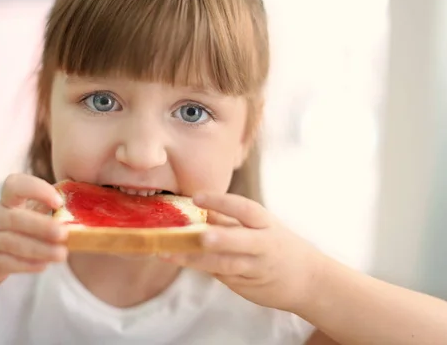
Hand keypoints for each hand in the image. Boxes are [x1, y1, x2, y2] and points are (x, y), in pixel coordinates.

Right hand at [0, 174, 67, 299]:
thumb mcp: (14, 220)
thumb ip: (38, 211)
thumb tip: (74, 203)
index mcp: (5, 204)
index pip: (15, 185)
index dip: (36, 188)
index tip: (58, 201)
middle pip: (16, 218)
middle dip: (41, 225)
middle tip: (64, 233)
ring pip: (13, 243)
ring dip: (40, 249)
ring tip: (62, 254)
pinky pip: (6, 263)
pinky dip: (26, 265)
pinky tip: (43, 266)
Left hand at [161, 193, 323, 312]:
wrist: (310, 280)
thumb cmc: (277, 246)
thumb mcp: (260, 227)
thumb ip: (230, 220)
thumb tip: (198, 209)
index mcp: (265, 224)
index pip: (245, 209)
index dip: (222, 202)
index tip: (198, 197)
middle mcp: (263, 245)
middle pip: (240, 240)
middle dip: (219, 238)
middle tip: (198, 234)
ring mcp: (255, 268)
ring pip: (226, 264)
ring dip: (197, 259)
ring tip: (171, 254)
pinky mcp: (247, 285)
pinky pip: (221, 275)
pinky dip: (201, 268)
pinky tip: (179, 261)